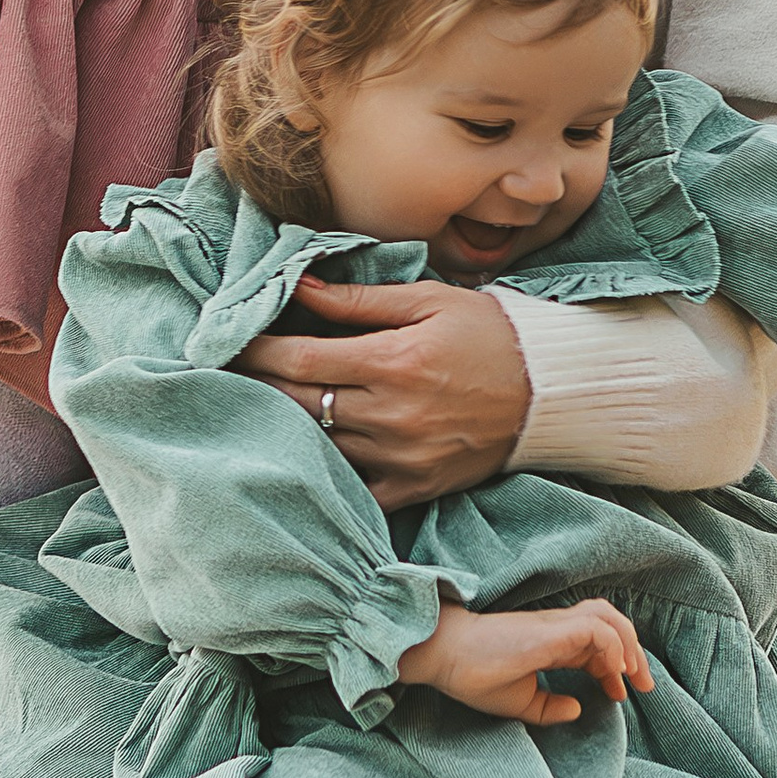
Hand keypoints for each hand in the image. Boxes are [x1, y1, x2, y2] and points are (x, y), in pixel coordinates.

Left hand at [237, 279, 531, 502]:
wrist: (550, 392)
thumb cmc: (488, 334)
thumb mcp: (427, 301)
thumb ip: (358, 299)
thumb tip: (300, 286)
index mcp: (392, 362)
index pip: (300, 360)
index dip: (256, 351)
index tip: (229, 341)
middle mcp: (392, 415)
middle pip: (298, 405)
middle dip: (257, 386)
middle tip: (226, 372)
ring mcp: (402, 458)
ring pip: (318, 447)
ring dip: (284, 427)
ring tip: (255, 407)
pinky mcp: (415, 487)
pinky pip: (355, 491)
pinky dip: (327, 475)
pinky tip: (306, 456)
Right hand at [396, 596, 651, 727]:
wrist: (445, 656)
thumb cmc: (475, 676)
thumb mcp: (519, 701)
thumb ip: (549, 707)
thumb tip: (578, 710)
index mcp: (552, 643)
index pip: (598, 643)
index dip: (614, 668)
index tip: (618, 695)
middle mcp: (558, 629)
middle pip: (611, 622)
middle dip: (634, 652)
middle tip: (643, 686)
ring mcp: (555, 626)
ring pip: (608, 616)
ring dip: (628, 643)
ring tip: (632, 675)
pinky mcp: (550, 631)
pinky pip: (596, 629)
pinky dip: (612, 647)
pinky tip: (611, 673)